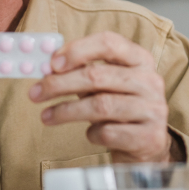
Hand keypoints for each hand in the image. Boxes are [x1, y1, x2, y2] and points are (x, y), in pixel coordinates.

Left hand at [28, 31, 172, 162]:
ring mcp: (153, 109)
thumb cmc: (118, 108)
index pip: (108, 43)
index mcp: (140, 59)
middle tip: (35, 93)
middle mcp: (150, 81)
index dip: (77, 50)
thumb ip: (81, 72)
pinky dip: (92, 133)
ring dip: (66, 111)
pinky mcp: (150, 137)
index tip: (51, 64)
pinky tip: (89, 133)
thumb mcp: (104, 85)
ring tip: (45, 116)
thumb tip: (47, 68)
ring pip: (100, 105)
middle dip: (59, 84)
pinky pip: (109, 133)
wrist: (145, 146)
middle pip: (97, 76)